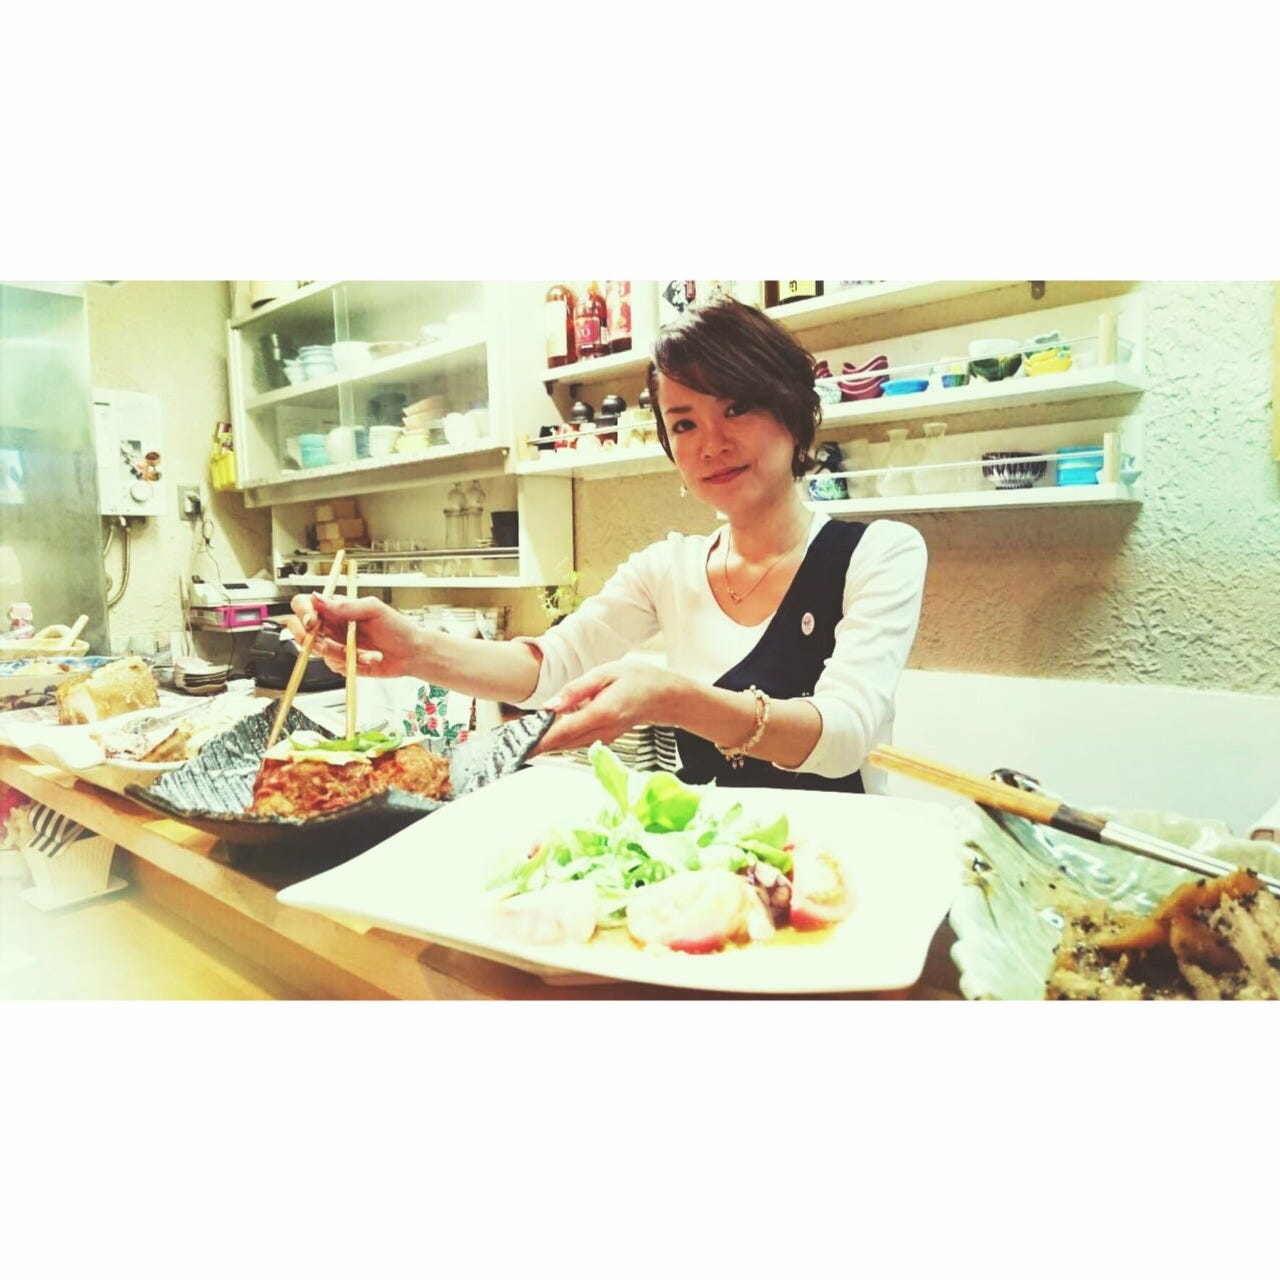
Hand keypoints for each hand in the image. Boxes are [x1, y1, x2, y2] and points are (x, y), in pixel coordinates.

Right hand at [286, 592, 423, 678]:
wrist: (410, 654)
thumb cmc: (397, 628)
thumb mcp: (374, 609)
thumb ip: (346, 605)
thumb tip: (319, 598)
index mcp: (336, 608)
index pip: (304, 604)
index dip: (303, 612)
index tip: (312, 622)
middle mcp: (331, 625)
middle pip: (299, 629)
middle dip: (307, 639)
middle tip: (324, 645)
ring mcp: (334, 644)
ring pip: (317, 651)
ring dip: (341, 654)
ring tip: (365, 651)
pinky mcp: (340, 662)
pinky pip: (333, 665)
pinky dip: (351, 663)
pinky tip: (368, 658)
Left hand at [534, 659, 690, 756]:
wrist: (665, 696)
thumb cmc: (639, 679)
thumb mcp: (606, 673)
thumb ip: (576, 690)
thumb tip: (550, 705)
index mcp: (601, 713)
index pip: (563, 731)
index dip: (539, 741)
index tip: (519, 747)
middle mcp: (602, 731)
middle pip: (561, 743)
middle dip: (535, 745)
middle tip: (511, 745)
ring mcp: (603, 737)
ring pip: (567, 745)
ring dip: (545, 744)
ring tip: (522, 740)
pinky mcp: (603, 738)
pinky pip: (576, 742)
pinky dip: (559, 740)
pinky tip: (545, 734)